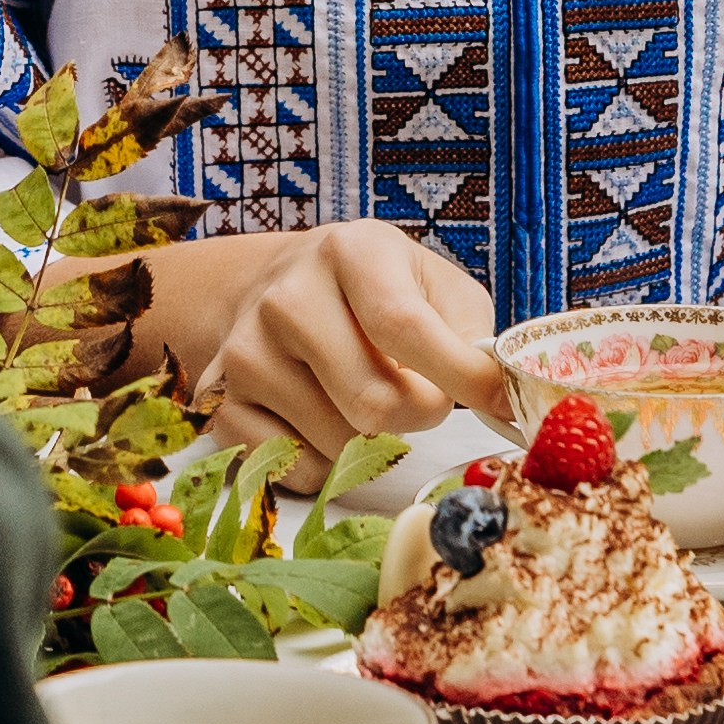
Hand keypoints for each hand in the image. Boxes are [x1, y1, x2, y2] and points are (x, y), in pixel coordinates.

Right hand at [195, 220, 504, 476]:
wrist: (279, 290)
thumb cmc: (376, 294)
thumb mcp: (433, 287)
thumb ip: (472, 335)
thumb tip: (500, 395)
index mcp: (349, 253)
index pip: (404, 327)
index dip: (459, 376)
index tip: (497, 401)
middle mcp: (286, 297)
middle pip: (374, 402)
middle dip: (419, 414)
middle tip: (421, 395)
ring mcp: (245, 353)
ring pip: (341, 443)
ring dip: (374, 441)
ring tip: (365, 397)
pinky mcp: (222, 404)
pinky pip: (297, 470)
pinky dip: (329, 465)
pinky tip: (326, 421)